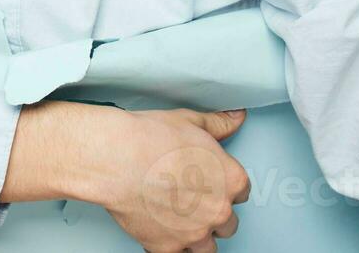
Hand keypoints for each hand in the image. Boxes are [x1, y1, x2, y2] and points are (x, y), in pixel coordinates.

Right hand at [0, 101, 250, 250]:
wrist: (116, 159)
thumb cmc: (148, 140)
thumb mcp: (190, 121)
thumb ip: (218, 124)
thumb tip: (233, 119)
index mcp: (230, 180)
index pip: (241, 191)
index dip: (224, 185)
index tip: (211, 182)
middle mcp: (218, 210)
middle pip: (227, 221)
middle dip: (212, 212)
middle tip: (191, 198)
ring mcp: (194, 233)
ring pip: (208, 246)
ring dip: (198, 235)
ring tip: (180, 219)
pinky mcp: (168, 247)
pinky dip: (171, 244)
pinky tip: (162, 230)